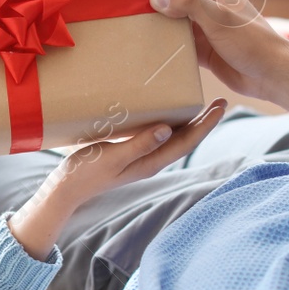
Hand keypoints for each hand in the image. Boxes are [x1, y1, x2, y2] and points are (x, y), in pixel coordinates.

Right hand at [42, 99, 226, 210]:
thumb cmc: (87, 172)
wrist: (68, 188)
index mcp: (151, 162)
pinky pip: (158, 135)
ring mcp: (142, 156)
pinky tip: (167, 112)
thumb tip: (168, 130)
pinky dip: (169, 122)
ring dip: (190, 121)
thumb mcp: (113, 157)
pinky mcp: (131, 151)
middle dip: (204, 121)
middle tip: (221, 101)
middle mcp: (152, 160)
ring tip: (201, 104)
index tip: (221, 106)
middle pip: (186, 139)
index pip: (187, 142)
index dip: (206, 125)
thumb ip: (139, 144)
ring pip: (174, 137)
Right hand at [149, 0, 288, 102]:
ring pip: (178, 19)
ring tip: (133, 18)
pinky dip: (168, 44)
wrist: (271, 74)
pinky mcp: (205, 51)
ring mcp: (207, 29)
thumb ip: (188, 3)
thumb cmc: (250, 39)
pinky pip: (181, 44)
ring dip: (160, 20)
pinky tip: (149, 46)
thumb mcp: (217, 16)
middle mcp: (210, 6)